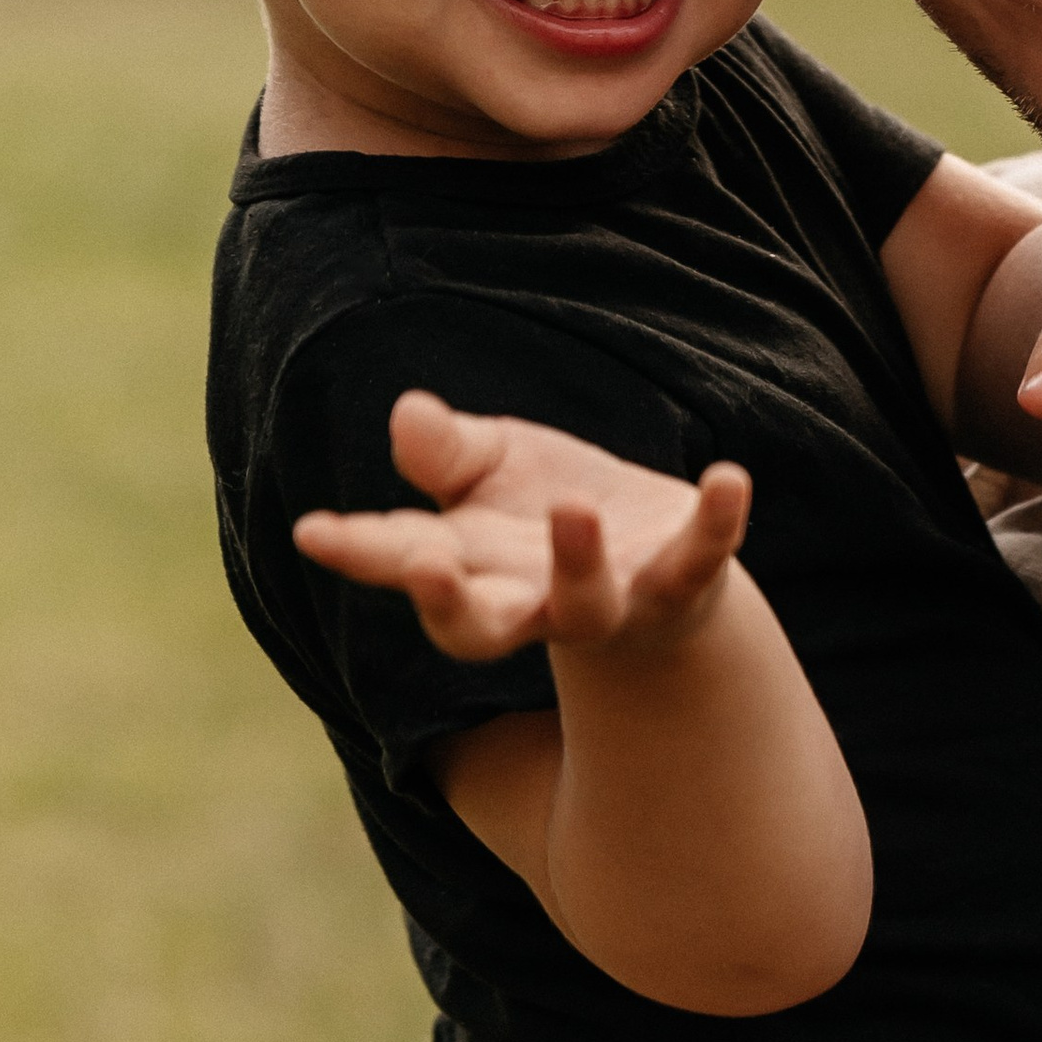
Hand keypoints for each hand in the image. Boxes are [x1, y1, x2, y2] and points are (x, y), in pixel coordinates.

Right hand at [297, 390, 753, 665]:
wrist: (655, 558)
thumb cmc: (547, 510)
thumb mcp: (493, 467)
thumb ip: (448, 453)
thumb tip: (406, 414)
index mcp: (472, 570)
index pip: (403, 565)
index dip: (358, 552)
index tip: (312, 530)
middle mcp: (533, 603)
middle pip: (478, 627)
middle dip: (449, 601)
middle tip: (426, 564)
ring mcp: (611, 601)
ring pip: (587, 609)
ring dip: (577, 566)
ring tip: (573, 509)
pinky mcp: (683, 584)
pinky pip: (700, 562)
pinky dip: (716, 524)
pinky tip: (729, 476)